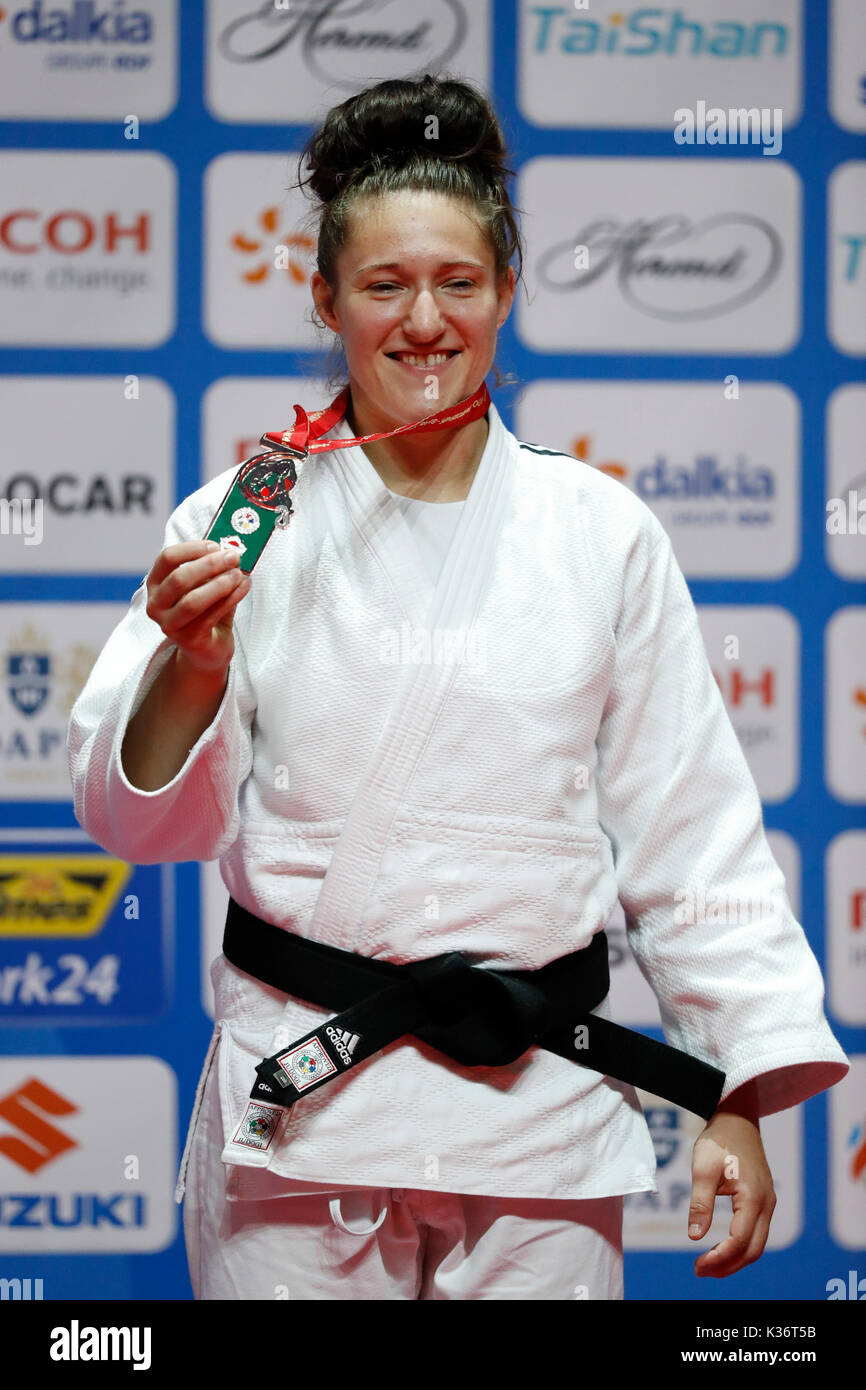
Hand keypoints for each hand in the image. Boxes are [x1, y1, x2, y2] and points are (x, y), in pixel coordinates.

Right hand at [144, 540, 250, 673]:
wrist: (206, 649)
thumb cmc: (205, 611)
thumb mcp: (204, 586)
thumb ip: (212, 570)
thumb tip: (230, 551)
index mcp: (156, 584)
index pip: (167, 558)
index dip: (192, 549)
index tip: (215, 546)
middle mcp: (156, 604)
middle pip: (179, 578)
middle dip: (210, 565)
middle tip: (233, 557)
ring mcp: (169, 624)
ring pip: (193, 600)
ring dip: (220, 584)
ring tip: (239, 574)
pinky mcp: (188, 639)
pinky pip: (211, 615)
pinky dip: (231, 598)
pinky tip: (244, 587)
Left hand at [688, 1084, 776, 1277]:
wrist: (736, 1118)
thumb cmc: (718, 1140)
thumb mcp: (703, 1169)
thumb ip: (700, 1203)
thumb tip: (695, 1237)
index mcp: (753, 1199)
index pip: (739, 1242)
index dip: (719, 1259)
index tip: (697, 1266)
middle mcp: (766, 1205)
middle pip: (753, 1251)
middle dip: (727, 1266)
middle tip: (699, 1271)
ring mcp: (768, 1203)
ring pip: (757, 1244)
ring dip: (734, 1259)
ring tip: (708, 1265)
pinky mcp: (763, 1200)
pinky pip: (756, 1232)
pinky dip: (740, 1247)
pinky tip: (720, 1248)